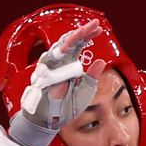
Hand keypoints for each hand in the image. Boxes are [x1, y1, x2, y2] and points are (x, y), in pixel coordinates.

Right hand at [7, 21, 107, 145]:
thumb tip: (101, 62)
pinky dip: (59, 52)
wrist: (50, 120)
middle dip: (83, 32)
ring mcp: (51, 66)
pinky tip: (70, 45)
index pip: (79, 46)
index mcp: (69, 65)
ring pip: (61, 46)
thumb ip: (92, 77)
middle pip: (71, 42)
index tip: (100, 29)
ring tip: (85, 30)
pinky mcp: (44, 73)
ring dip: (73, 37)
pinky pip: (51, 59)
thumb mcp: (84, 91)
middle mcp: (60, 63)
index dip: (88, 36)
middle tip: (95, 24)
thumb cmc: (66, 106)